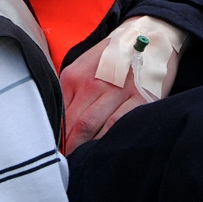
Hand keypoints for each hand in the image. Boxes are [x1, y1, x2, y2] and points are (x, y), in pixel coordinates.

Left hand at [59, 16, 184, 152]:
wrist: (149, 34)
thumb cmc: (114, 55)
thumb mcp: (84, 65)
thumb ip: (70, 91)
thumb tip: (59, 122)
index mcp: (75, 76)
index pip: (59, 114)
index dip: (56, 137)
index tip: (53, 153)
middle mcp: (93, 83)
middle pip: (74, 124)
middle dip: (68, 148)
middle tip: (65, 166)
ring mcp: (117, 92)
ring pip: (92, 127)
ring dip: (84, 148)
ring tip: (81, 164)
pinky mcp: (139, 99)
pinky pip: (118, 125)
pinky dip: (107, 141)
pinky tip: (103, 152)